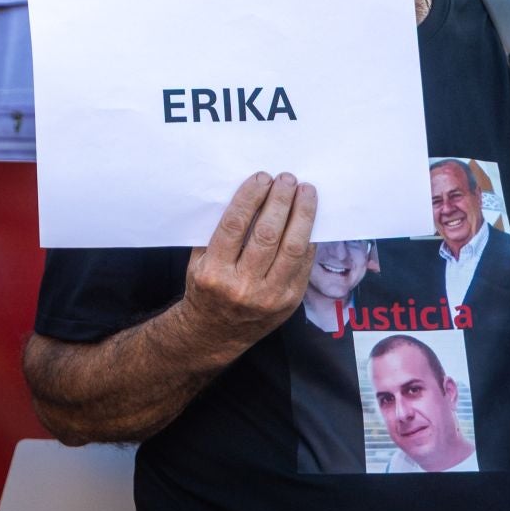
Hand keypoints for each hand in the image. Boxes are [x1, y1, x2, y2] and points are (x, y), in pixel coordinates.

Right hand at [180, 171, 315, 353]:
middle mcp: (242, 286)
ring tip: (305, 192)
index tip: (261, 178)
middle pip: (267, 234)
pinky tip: (309, 221)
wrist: (215, 333)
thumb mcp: (199, 261)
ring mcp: (270, 296)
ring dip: (302, 215)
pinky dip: (309, 239)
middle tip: (287, 179)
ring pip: (293, 248)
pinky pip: (304, 264)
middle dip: (280, 201)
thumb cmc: (206, 288)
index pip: (234, 226)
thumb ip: (218, 234)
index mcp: (214, 272)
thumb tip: (247, 197)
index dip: (250, 197)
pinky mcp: (290, 302)